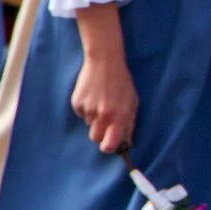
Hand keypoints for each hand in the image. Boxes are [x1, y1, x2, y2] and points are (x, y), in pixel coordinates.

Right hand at [71, 7, 137, 153]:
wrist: (105, 62)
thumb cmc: (122, 82)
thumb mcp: (133, 102)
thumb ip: (130, 123)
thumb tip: (126, 142)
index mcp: (119, 116)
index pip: (109, 144)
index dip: (109, 147)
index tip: (110, 145)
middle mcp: (103, 115)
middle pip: (95, 138)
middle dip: (100, 133)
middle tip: (105, 120)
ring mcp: (89, 109)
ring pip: (89, 124)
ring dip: (95, 118)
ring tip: (101, 101)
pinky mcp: (77, 102)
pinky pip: (81, 114)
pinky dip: (86, 108)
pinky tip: (93, 95)